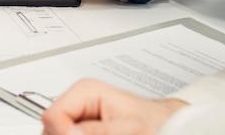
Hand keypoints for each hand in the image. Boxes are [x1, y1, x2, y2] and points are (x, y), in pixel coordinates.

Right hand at [41, 79, 187, 134]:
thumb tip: (67, 131)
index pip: (52, 116)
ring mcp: (80, 122)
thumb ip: (97, 131)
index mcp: (84, 92)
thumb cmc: (158, 124)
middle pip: (52, 129)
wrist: (173, 129)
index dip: (63, 133)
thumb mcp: (130, 129)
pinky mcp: (84, 132)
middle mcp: (78, 105)